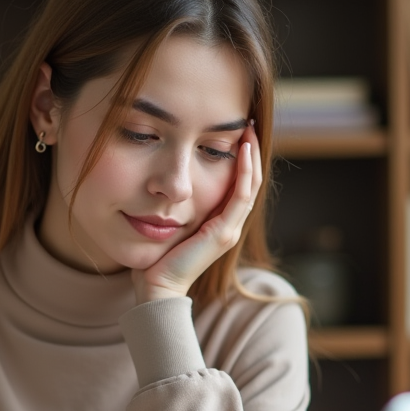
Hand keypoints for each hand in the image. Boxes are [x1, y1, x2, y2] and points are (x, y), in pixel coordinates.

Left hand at [131, 121, 261, 304]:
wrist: (157, 286)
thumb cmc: (157, 258)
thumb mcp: (171, 223)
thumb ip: (176, 206)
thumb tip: (167, 181)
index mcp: (220, 224)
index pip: (239, 186)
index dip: (242, 160)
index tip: (238, 133)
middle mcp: (230, 226)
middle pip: (250, 182)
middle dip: (251, 152)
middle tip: (249, 124)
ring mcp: (229, 230)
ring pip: (250, 186)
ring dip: (251, 157)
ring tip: (249, 130)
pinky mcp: (223, 233)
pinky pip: (241, 196)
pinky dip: (244, 172)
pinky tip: (242, 150)